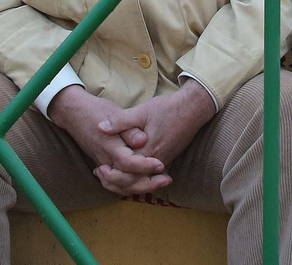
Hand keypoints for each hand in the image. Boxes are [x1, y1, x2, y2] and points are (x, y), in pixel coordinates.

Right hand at [48, 87, 170, 195]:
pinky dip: (128, 186)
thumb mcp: (115, 113)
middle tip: (166, 179)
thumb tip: (142, 140)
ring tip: (158, 182)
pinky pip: (115, 183)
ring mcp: (103, 164)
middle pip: (126, 182)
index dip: (146, 166)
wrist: (74, 113)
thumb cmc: (97, 110)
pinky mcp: (102, 164)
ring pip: (120, 185)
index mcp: (110, 146)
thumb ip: (129, 129)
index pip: (129, 164)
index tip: (161, 165)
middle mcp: (106, 160)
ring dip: (140, 187)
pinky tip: (141, 182)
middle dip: (148, 184)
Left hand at [97, 79, 216, 170]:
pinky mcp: (166, 158)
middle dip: (115, 182)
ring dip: (124, 181)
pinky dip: (135, 176)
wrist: (193, 109)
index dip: (110, 174)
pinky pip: (148, 174)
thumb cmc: (167, 109)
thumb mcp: (141, 111)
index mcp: (147, 152)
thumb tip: (100, 128)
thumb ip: (120, 121)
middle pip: (133, 182)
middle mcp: (155, 161)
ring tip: (109, 174)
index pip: (126, 173)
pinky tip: (126, 169)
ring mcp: (162, 161)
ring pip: (141, 180)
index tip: (98, 168)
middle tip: (100, 174)